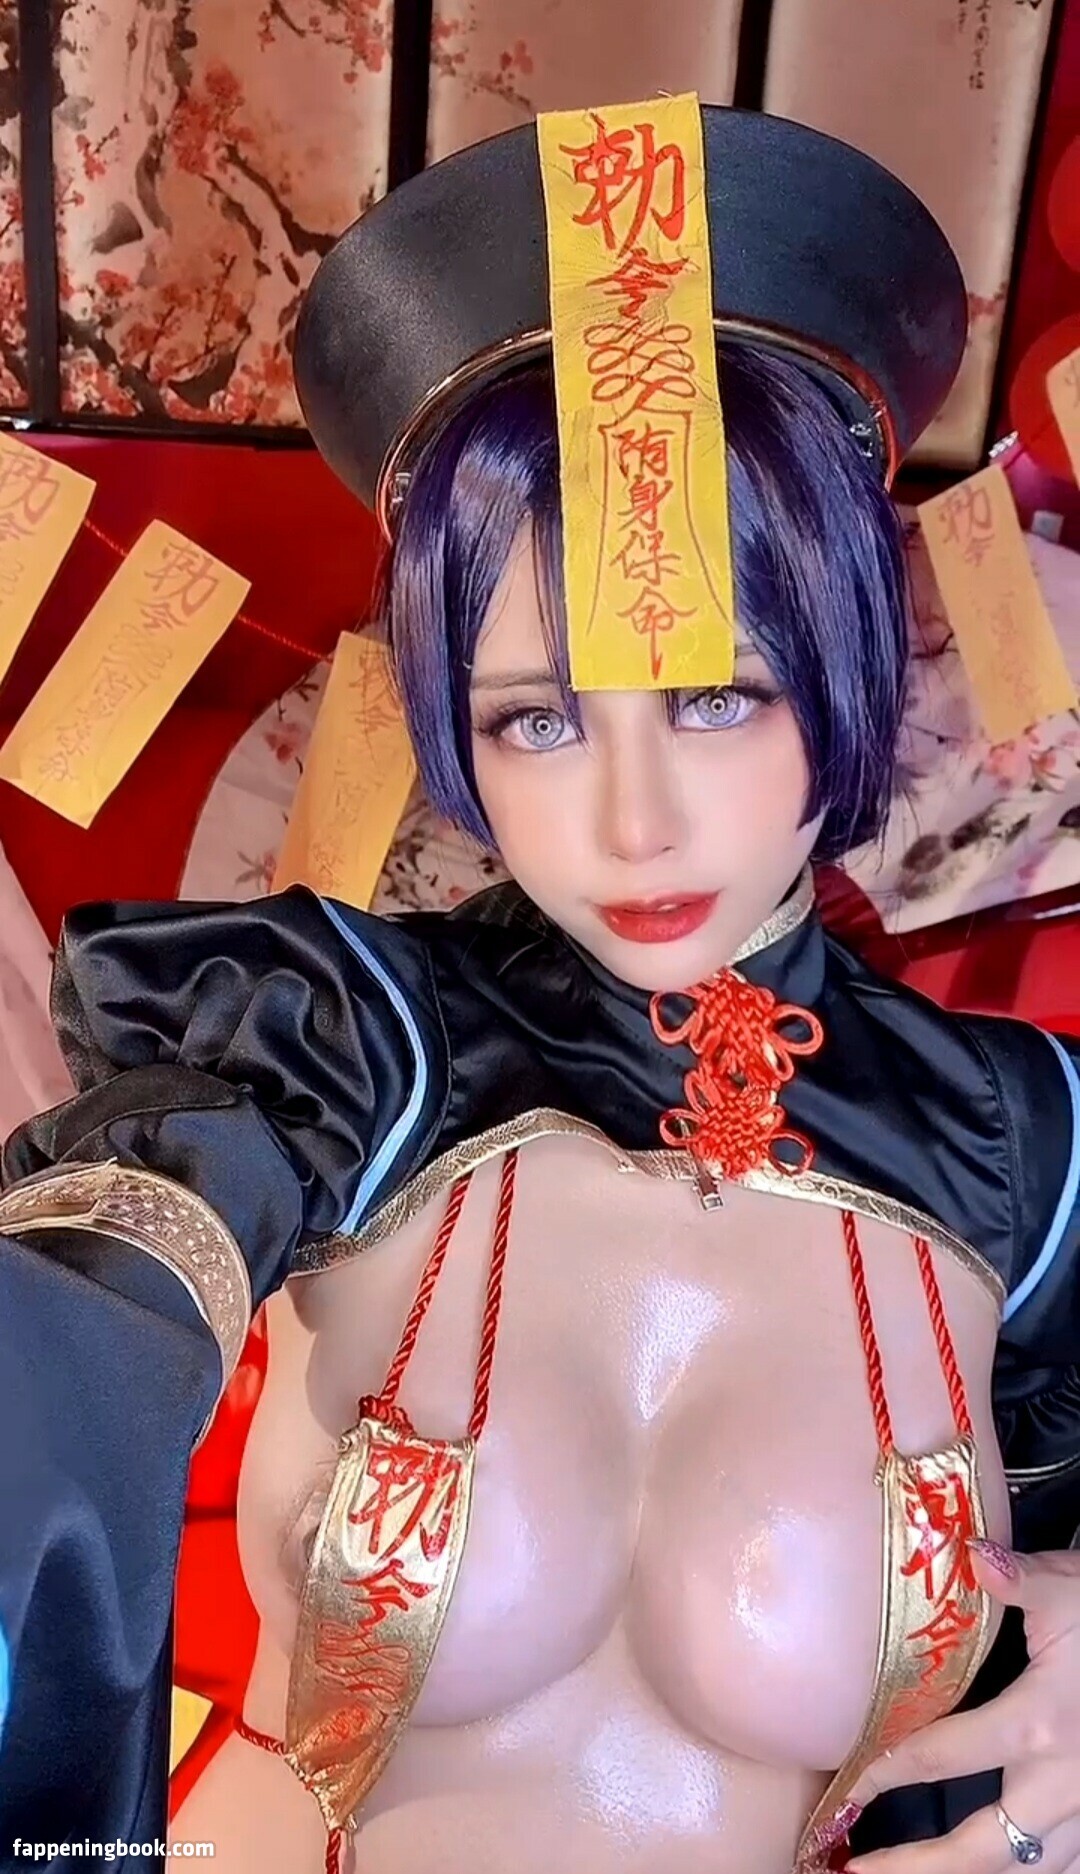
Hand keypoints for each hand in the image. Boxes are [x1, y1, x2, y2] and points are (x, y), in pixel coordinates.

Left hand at [844, 1540, 1079, 1872]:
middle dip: (916, 1869)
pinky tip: (1005, 1871)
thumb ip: (1018, 1580)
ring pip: (1028, 1870)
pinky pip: (1069, 1864)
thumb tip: (971, 1555)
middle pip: (980, 1850)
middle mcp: (1062, 1783)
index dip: (883, 1773)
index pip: (941, 1757)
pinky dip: (1032, 1873)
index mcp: (1039, 1726)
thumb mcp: (1070, 1591)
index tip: (843, 1793)